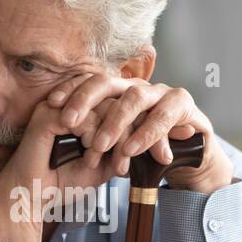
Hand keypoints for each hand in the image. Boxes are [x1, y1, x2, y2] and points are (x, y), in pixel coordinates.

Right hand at [0, 95, 126, 241]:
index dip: (133, 129)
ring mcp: (58, 107)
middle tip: (122, 164)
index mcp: (82, 111)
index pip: (118, 105)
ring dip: (109, 139)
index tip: (131, 159)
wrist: (32, 199)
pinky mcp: (47, 116)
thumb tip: (150, 145)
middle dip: (126, 135)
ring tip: (98, 162)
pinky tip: (88, 157)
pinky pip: (83, 118)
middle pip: (115, 102)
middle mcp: (71, 103)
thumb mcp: (102, 167)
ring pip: (104, 108)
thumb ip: (122, 151)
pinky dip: (92, 138)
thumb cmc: (61, 182)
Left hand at [46, 73, 233, 192]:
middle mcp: (138, 87)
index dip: (70, 89)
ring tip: (100, 145)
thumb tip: (56, 133)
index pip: (90, 82)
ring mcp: (162, 93)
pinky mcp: (184, 105)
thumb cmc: (146, 153)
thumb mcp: (114, 147)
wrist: (190, 159)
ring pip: (134, 97)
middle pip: (108, 82)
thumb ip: (93, 139)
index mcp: (118, 93)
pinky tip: (132, 149)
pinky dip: (146, 133)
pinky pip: (163, 115)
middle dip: (85, 100)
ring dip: (115, 122)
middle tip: (68, 122)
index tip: (51, 103)